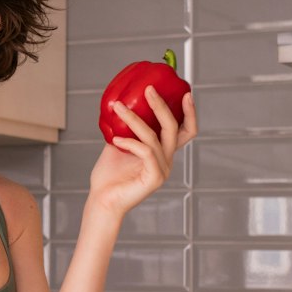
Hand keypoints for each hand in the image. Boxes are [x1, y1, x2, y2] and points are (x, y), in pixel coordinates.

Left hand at [88, 86, 196, 221]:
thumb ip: (124, 129)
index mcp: (162, 153)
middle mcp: (166, 160)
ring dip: (134, 119)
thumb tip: (120, 106)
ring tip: (118, 106)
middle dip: (162, 106)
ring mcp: (162, 169)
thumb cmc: (108, 178)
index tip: (185, 93)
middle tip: (149, 89)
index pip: (185, 131)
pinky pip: (146, 151)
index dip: (189, 113)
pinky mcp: (154, 178)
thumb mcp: (117, 145)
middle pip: (174, 128)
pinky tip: (115, 139)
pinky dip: (130, 142)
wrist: (101, 201)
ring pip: (153, 136)